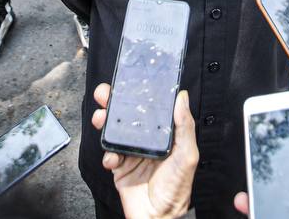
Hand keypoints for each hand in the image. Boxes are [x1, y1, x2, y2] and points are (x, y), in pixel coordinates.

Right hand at [91, 84, 197, 218]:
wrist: (158, 217)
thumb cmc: (177, 188)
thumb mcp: (187, 155)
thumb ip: (185, 126)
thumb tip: (182, 97)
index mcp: (164, 135)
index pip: (150, 108)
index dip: (138, 94)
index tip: (128, 82)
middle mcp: (147, 141)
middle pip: (127, 116)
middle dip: (113, 103)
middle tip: (104, 94)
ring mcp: (132, 153)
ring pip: (114, 131)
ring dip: (104, 122)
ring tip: (100, 118)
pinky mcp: (120, 168)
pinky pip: (109, 155)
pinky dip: (108, 154)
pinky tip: (113, 158)